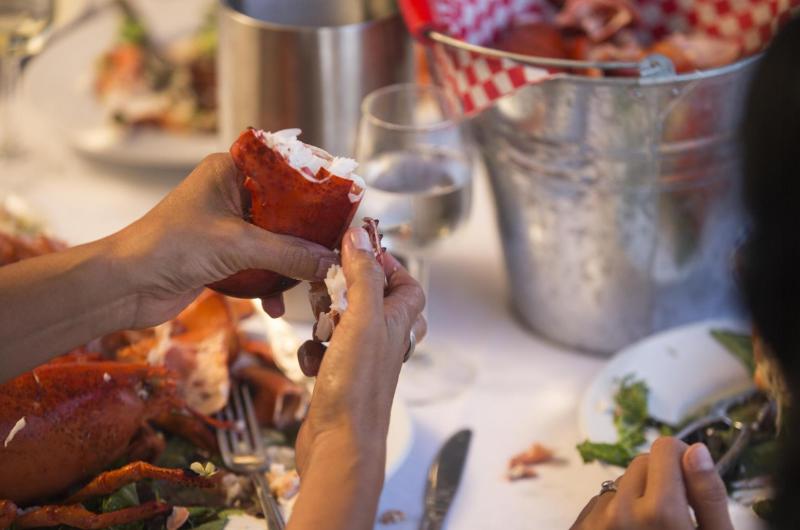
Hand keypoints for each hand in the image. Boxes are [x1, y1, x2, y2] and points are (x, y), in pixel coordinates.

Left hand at [110, 153, 337, 327]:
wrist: (124, 287)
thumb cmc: (169, 247)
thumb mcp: (238, 246)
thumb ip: (288, 253)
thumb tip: (331, 263)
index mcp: (231, 171)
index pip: (286, 167)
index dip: (317, 184)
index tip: (345, 204)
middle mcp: (232, 193)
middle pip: (286, 208)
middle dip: (310, 234)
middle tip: (336, 249)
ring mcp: (228, 226)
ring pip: (276, 240)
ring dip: (292, 263)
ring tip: (313, 282)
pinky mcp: (222, 257)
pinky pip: (260, 265)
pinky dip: (270, 284)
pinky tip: (275, 306)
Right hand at [294, 227, 425, 473]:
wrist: (339, 444)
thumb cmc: (357, 386)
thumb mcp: (362, 319)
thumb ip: (364, 276)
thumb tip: (360, 237)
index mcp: (399, 323)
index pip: (408, 285)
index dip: (387, 265)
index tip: (357, 251)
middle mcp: (384, 341)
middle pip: (372, 301)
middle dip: (345, 291)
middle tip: (327, 289)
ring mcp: (361, 361)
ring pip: (343, 326)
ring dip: (324, 323)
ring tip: (318, 329)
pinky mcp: (337, 379)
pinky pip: (323, 353)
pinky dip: (312, 353)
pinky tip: (309, 364)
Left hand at [571, 437, 732, 529]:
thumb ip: (708, 494)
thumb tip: (697, 449)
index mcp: (660, 510)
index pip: (665, 447)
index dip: (684, 461)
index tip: (691, 484)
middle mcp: (622, 510)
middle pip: (642, 461)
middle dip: (661, 477)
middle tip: (675, 511)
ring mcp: (596, 518)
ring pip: (621, 479)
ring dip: (638, 494)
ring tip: (652, 525)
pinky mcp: (581, 524)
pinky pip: (602, 499)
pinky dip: (618, 509)